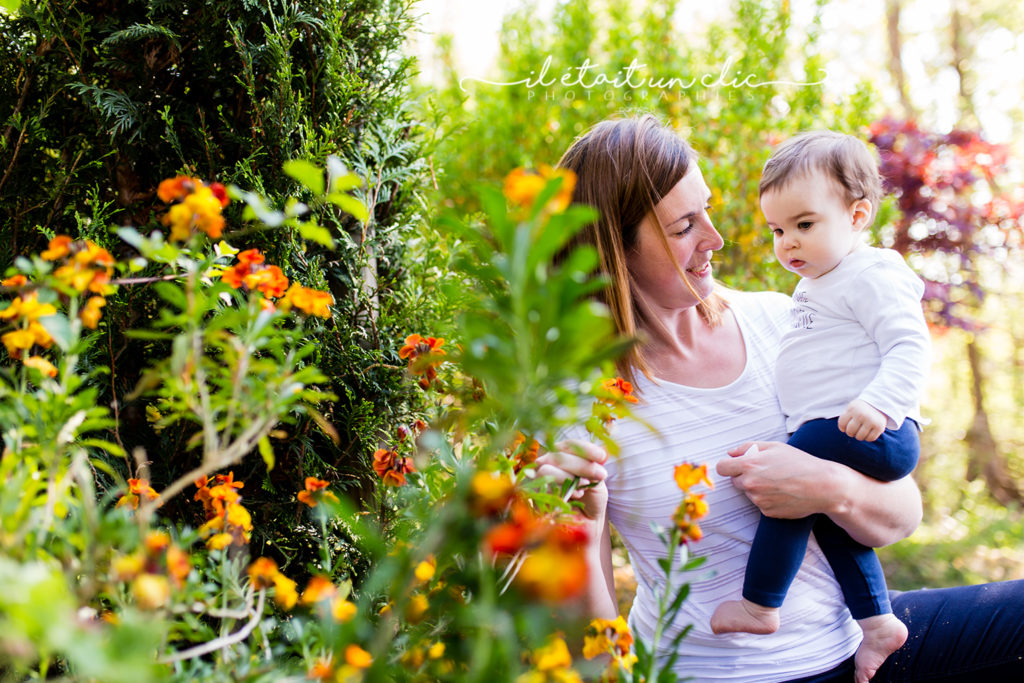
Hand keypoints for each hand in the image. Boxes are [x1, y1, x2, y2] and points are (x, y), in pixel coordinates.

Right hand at [534, 440, 608, 520]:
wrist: (586, 525)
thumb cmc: (591, 500)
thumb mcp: (597, 480)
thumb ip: (593, 465)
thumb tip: (600, 454)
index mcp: (564, 456)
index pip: (570, 445)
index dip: (585, 448)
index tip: (602, 457)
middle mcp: (548, 463)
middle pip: (558, 455)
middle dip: (581, 465)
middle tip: (601, 475)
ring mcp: (537, 479)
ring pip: (547, 470)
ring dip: (569, 478)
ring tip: (584, 488)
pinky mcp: (533, 496)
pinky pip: (542, 488)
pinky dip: (561, 491)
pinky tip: (575, 496)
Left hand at [716, 441, 843, 518]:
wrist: (823, 486)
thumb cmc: (799, 463)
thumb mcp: (774, 447)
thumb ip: (748, 447)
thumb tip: (730, 453)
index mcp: (749, 466)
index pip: (722, 468)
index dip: (728, 466)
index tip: (734, 465)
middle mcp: (750, 484)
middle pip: (735, 481)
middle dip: (745, 476)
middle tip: (765, 472)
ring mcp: (758, 500)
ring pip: (749, 493)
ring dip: (757, 488)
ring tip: (778, 482)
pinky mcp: (767, 512)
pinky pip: (761, 504)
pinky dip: (768, 499)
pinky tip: (783, 493)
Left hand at [838, 399, 886, 440]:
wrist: (879, 403)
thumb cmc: (861, 408)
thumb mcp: (851, 407)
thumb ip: (845, 417)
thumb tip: (843, 430)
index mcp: (852, 409)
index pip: (841, 424)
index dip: (843, 428)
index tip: (846, 426)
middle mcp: (861, 415)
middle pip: (850, 432)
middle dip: (851, 432)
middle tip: (855, 429)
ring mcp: (871, 421)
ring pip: (859, 437)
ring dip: (859, 436)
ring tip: (861, 430)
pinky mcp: (879, 427)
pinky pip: (870, 439)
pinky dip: (868, 438)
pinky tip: (868, 432)